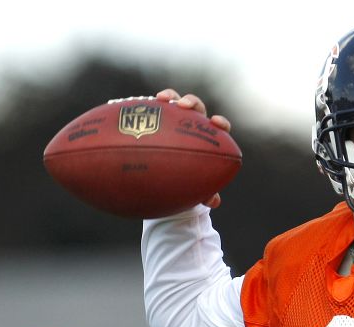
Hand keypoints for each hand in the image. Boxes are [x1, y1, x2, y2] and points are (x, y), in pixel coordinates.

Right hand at [154, 89, 232, 207]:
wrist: (165, 172)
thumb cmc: (185, 178)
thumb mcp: (194, 186)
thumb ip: (205, 192)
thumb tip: (213, 202)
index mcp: (206, 138)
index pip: (218, 127)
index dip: (220, 123)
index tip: (217, 123)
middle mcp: (191, 124)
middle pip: (196, 108)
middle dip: (191, 103)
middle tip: (184, 106)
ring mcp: (173, 118)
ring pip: (174, 103)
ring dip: (170, 98)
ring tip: (161, 99)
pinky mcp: (155, 117)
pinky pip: (150, 109)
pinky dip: (145, 107)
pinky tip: (134, 109)